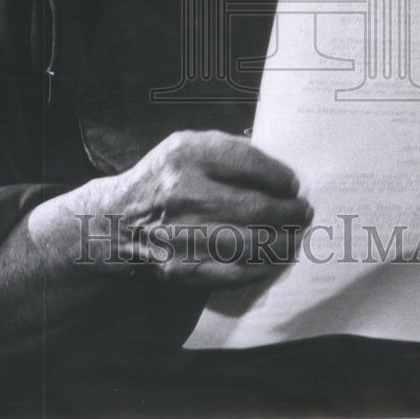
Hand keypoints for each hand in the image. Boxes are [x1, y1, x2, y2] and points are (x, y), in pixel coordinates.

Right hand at [101, 129, 312, 286]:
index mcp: (187, 155)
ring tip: (295, 235)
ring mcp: (183, 234)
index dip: (279, 176)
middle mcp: (184, 193)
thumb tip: (277, 171)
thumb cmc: (163, 180)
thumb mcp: (185, 147)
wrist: (116, 222)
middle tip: (303, 212)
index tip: (293, 185)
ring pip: (252, 242)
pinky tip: (273, 257)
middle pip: (256, 206)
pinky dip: (262, 265)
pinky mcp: (182, 269)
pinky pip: (235, 271)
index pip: (248, 163)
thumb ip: (227, 150)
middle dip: (289, 211)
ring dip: (283, 240)